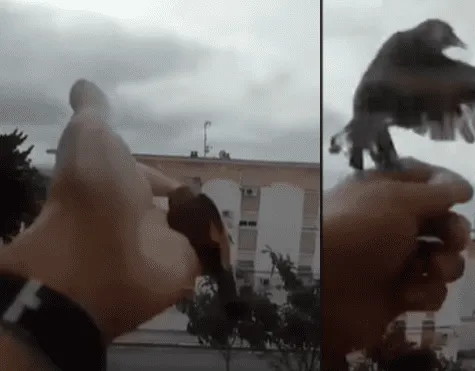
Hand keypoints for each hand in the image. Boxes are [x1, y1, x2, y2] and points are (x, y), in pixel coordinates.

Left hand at [0, 79, 230, 343]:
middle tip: (219, 191)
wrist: (100, 256)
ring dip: (209, 221)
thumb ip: (92, 111)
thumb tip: (84, 84)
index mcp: (116, 189)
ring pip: (192, 232)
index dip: (160, 179)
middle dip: (190, 202)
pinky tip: (234, 229)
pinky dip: (221, 244)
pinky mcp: (186, 269)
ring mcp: (163, 246)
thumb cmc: (93, 190)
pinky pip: (209, 254)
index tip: (178, 180)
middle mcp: (138, 220)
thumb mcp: (90, 135)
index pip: (146, 182)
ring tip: (235, 207)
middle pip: (171, 209)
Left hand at [322, 157, 472, 363]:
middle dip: (454, 231)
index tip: (466, 194)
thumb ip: (436, 192)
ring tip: (431, 269)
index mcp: (384, 192)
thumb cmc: (361, 231)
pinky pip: (430, 291)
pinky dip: (425, 292)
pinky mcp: (399, 295)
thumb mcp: (398, 199)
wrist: (325, 288)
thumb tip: (465, 187)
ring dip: (445, 265)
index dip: (446, 184)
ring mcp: (396, 261)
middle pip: (440, 222)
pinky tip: (408, 295)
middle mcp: (392, 223)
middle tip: (451, 240)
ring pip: (441, 259)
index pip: (422, 179)